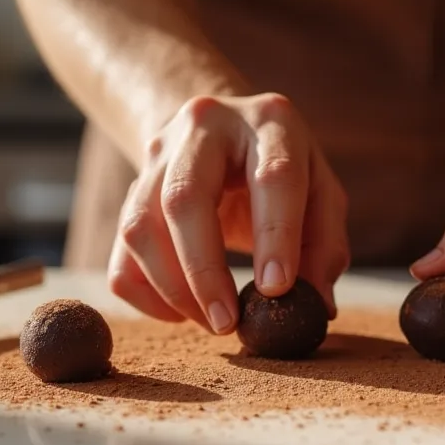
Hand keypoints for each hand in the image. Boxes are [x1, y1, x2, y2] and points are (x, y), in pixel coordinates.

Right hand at [109, 93, 350, 332]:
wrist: (223, 132)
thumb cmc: (281, 173)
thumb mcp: (320, 195)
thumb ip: (324, 248)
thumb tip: (316, 308)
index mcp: (270, 121)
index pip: (272, 176)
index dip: (275, 236)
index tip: (275, 290)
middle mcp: (205, 126)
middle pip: (184, 198)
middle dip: (203, 270)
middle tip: (226, 322)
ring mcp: (157, 154)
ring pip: (140, 227)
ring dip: (173, 289)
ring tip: (213, 320)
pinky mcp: (129, 189)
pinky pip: (121, 255)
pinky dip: (147, 295)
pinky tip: (182, 311)